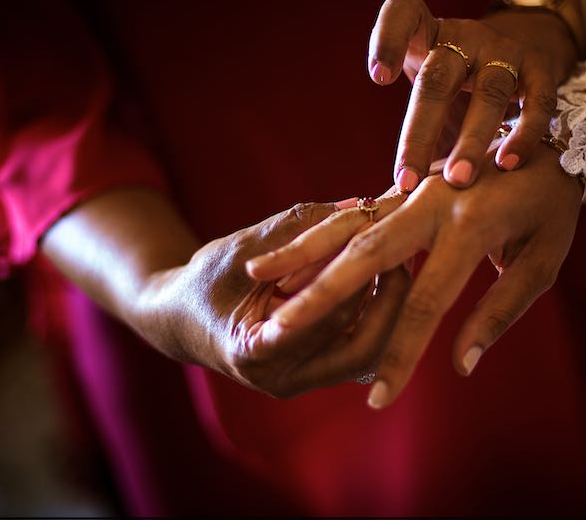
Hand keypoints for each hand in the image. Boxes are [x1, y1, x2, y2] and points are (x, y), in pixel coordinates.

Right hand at [133, 202, 410, 398]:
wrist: (180, 319)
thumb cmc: (202, 280)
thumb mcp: (240, 246)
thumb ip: (294, 227)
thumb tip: (357, 205)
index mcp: (253, 352)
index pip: (320, 321)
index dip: (354, 281)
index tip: (381, 246)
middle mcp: (282, 379)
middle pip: (360, 349)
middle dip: (389, 301)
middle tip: (405, 255)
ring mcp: (301, 381)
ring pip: (368, 354)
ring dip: (391, 308)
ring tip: (402, 262)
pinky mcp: (315, 372)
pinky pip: (358, 348)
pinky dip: (377, 313)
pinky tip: (388, 278)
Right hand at [246, 146, 582, 406]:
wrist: (548, 131)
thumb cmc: (551, 209)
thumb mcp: (543, 262)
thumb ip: (498, 312)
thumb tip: (460, 366)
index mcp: (471, 228)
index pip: (427, 305)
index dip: (401, 356)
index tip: (379, 401)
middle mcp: (432, 204)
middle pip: (364, 259)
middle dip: (319, 299)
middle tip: (278, 333)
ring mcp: (412, 190)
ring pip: (347, 227)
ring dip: (303, 257)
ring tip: (261, 283)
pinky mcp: (402, 185)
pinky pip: (352, 214)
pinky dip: (316, 236)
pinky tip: (288, 255)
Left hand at [367, 0, 576, 190]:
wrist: (518, 56)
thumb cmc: (455, 86)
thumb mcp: (427, 88)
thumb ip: (414, 126)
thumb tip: (391, 195)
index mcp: (427, 34)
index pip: (404, 11)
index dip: (389, 39)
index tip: (378, 77)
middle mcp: (465, 37)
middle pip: (438, 78)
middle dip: (421, 132)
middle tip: (407, 180)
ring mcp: (505, 51)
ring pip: (488, 93)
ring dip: (471, 139)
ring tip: (456, 179)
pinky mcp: (540, 69)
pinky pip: (537, 102)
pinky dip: (523, 134)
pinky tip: (507, 164)